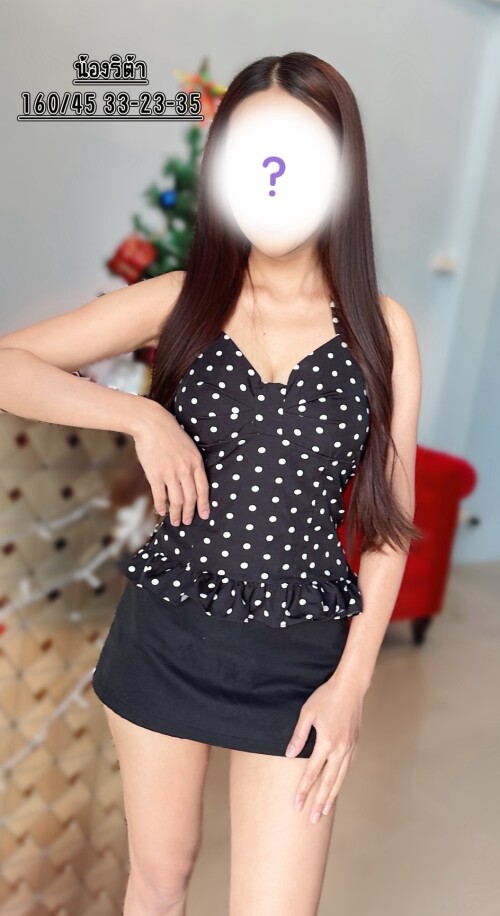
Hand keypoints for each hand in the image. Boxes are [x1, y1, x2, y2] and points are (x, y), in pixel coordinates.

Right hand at [133, 401, 210, 525]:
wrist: (152, 424)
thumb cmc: (170, 433)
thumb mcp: (189, 447)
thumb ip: (191, 464)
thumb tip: (190, 481)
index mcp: (196, 462)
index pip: (203, 489)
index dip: (204, 504)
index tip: (204, 515)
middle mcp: (185, 470)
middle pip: (190, 498)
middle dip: (190, 512)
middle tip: (188, 521)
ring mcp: (170, 474)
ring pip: (176, 500)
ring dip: (176, 513)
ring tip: (176, 521)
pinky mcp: (155, 475)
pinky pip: (160, 496)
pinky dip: (161, 506)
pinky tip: (162, 512)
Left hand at [286, 675, 363, 822]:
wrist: (351, 687)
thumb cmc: (326, 697)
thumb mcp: (307, 713)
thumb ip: (299, 736)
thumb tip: (290, 755)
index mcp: (326, 743)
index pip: (312, 773)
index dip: (303, 790)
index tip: (296, 805)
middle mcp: (340, 750)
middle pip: (328, 782)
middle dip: (318, 802)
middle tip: (310, 819)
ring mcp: (349, 748)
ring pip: (340, 778)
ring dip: (331, 796)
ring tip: (323, 811)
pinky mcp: (355, 744)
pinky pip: (347, 768)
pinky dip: (340, 780)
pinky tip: (336, 787)